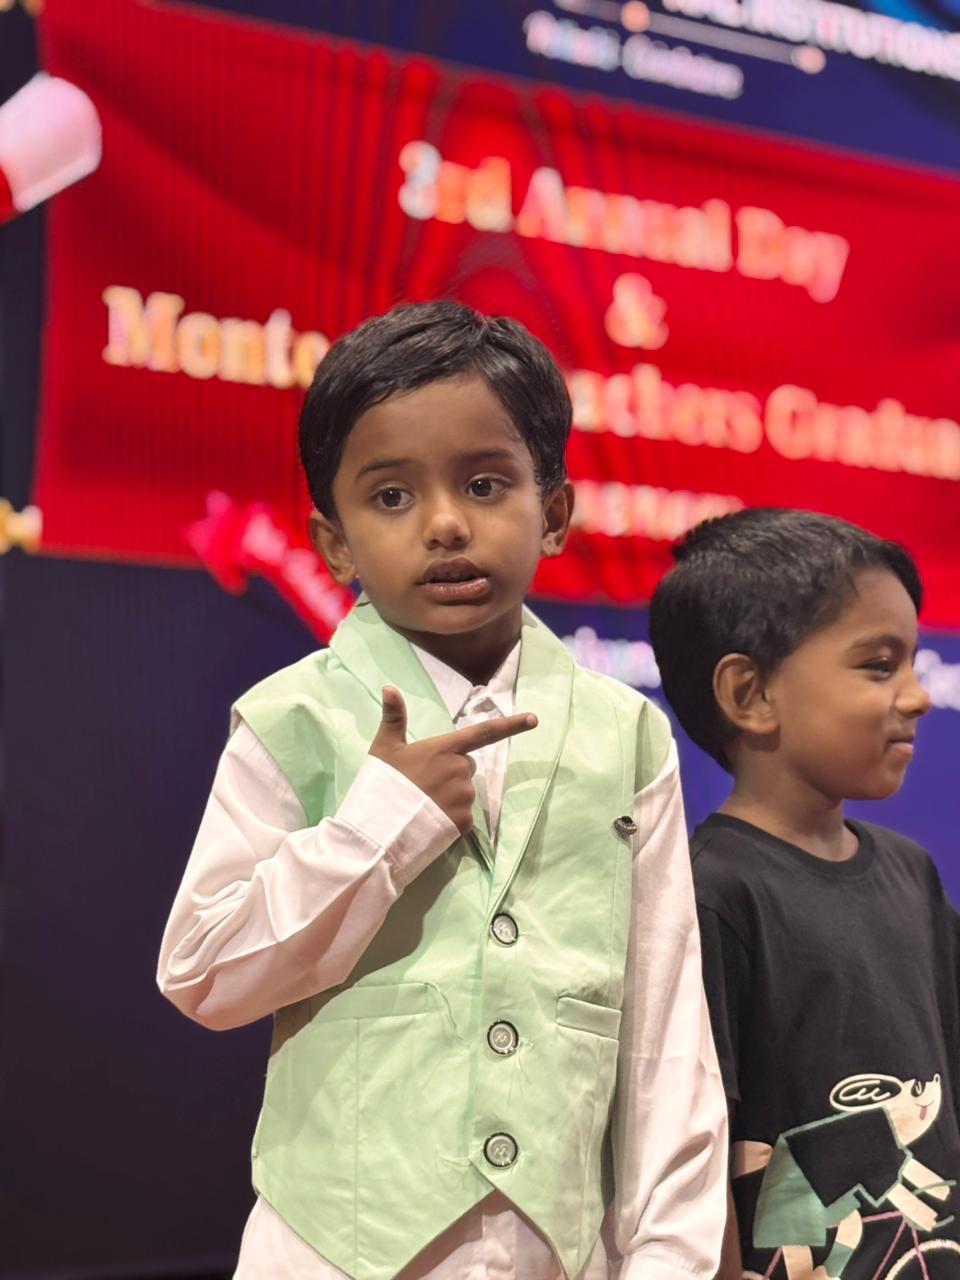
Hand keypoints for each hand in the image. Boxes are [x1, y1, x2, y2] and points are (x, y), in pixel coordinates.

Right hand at [369, 686, 536, 833]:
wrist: (379, 827)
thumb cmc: (382, 783)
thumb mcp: (385, 747)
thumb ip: (394, 718)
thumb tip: (389, 688)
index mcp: (445, 748)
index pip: (484, 733)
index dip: (511, 725)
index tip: (534, 720)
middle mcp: (460, 770)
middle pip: (466, 766)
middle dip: (452, 771)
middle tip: (423, 782)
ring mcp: (464, 797)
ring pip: (464, 792)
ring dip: (450, 796)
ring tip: (422, 803)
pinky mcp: (464, 822)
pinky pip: (462, 816)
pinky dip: (449, 818)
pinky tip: (429, 820)